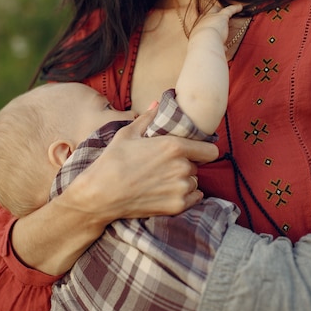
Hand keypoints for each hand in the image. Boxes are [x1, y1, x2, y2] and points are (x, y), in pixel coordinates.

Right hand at [66, 107, 217, 224]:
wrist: (100, 194)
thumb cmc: (112, 160)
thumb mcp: (128, 133)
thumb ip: (148, 118)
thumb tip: (157, 103)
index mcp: (174, 146)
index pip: (210, 150)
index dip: (203, 149)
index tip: (195, 151)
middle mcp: (182, 168)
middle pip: (198, 166)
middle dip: (186, 164)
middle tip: (166, 166)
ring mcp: (181, 189)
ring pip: (194, 182)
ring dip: (184, 181)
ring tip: (162, 180)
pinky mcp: (177, 206)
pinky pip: (193, 198)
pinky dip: (185, 196)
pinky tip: (166, 192)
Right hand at [189, 3, 242, 44]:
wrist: (203, 44)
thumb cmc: (204, 49)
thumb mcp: (209, 48)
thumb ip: (218, 47)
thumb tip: (224, 49)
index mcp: (198, 31)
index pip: (203, 25)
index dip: (207, 25)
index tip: (211, 27)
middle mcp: (203, 22)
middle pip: (207, 14)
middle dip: (212, 13)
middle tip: (217, 12)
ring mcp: (212, 18)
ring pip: (216, 10)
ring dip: (223, 9)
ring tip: (230, 8)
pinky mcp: (222, 16)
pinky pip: (229, 10)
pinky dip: (235, 8)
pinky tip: (240, 7)